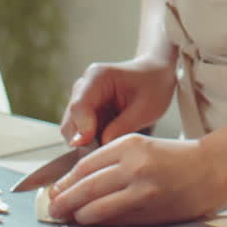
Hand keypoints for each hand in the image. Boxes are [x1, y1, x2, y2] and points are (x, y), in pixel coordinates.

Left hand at [47, 135, 226, 225]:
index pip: (86, 164)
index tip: (55, 188)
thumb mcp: (142, 147)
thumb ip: (113, 161)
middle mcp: (133, 165)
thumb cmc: (176, 158)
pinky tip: (90, 220)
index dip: (66, 179)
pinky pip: (115, 217)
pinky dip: (99, 220)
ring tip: (68, 216)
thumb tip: (79, 181)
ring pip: (96, 205)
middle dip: (64, 198)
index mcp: (129, 144)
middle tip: (52, 207)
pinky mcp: (149, 208)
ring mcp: (141, 188)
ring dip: (78, 213)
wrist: (211, 169)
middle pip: (86, 186)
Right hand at [59, 57, 176, 146]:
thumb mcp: (145, 108)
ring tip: (113, 143)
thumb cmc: (154, 86)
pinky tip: (111, 138)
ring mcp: (81, 98)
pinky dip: (93, 140)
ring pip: (72, 129)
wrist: (156, 75)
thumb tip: (102, 145)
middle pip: (70, 120)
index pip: (80, 106)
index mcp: (98, 76)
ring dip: (89, 142)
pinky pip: (80, 132)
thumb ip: (123, 126)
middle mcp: (83, 85)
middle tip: (108, 151)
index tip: (95, 146)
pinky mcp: (84, 110)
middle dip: (85, 140)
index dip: (83, 129)